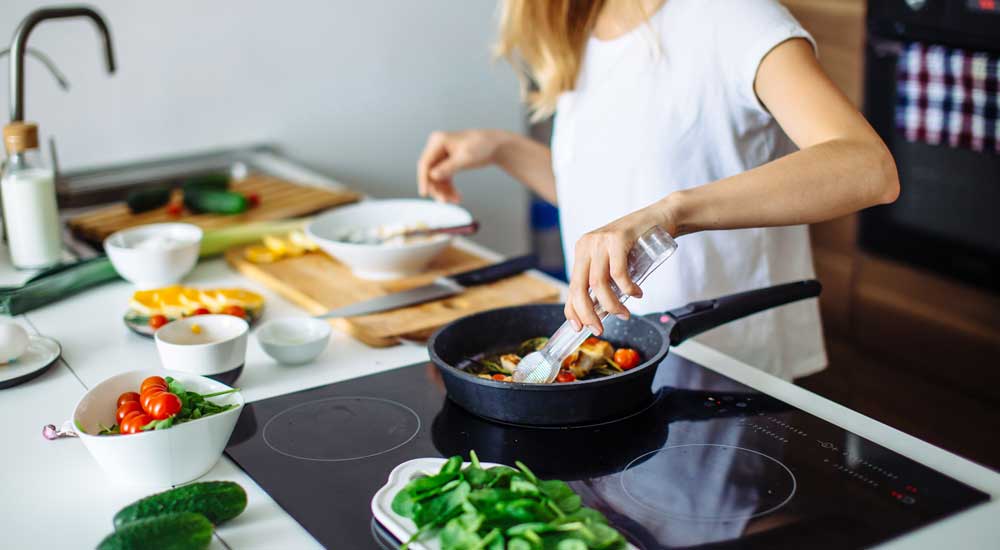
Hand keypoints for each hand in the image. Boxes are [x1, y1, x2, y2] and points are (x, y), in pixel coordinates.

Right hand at [417, 129, 505, 202]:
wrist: (496, 145)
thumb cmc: (482, 146)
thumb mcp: (465, 158)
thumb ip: (448, 167)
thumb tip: (432, 175)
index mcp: (438, 141)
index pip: (425, 163)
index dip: (423, 179)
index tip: (424, 194)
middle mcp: (437, 147)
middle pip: (429, 172)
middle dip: (437, 188)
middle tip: (444, 201)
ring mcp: (442, 155)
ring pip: (437, 178)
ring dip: (444, 191)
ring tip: (455, 200)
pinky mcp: (448, 163)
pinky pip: (444, 179)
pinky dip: (449, 189)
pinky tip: (457, 197)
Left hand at [564, 201, 675, 335]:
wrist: (660, 217)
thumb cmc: (639, 242)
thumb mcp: (615, 261)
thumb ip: (605, 280)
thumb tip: (599, 311)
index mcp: (582, 251)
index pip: (571, 286)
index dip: (572, 310)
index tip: (579, 328)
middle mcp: (587, 244)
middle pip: (579, 287)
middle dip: (588, 314)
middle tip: (599, 329)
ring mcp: (601, 240)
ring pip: (597, 283)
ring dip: (611, 305)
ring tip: (624, 313)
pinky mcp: (617, 238)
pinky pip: (618, 273)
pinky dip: (627, 289)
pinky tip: (636, 293)